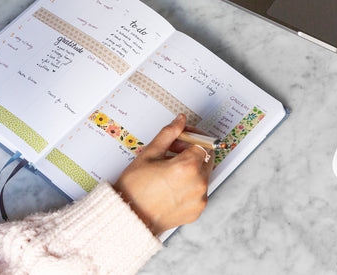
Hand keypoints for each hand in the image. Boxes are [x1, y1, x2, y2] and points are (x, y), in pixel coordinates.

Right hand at [113, 114, 213, 235]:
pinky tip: (171, 183)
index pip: (203, 143)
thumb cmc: (135, 188)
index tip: (181, 136)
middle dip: (193, 150)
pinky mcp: (196, 211)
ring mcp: (199, 199)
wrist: (129, 216)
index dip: (191, 136)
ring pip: (204, 174)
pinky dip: (190, 183)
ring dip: (191, 167)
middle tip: (174, 150)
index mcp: (187, 167)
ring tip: (169, 168)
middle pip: (207, 157)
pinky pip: (199, 190)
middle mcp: (198, 184)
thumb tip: (179, 121)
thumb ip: (168, 134)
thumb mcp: (149, 153)